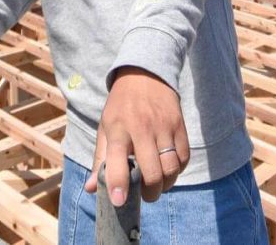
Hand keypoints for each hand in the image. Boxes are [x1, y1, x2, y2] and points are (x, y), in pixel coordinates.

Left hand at [84, 67, 188, 203]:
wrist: (144, 74)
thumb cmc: (121, 106)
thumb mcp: (105, 127)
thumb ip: (100, 160)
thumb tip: (91, 189)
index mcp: (117, 130)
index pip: (117, 162)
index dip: (118, 185)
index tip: (119, 201)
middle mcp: (141, 128)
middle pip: (152, 172)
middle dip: (150, 192)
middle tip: (146, 195)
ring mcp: (163, 126)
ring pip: (171, 167)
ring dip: (166, 184)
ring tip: (159, 184)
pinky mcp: (179, 124)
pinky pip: (184, 157)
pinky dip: (178, 169)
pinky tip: (169, 168)